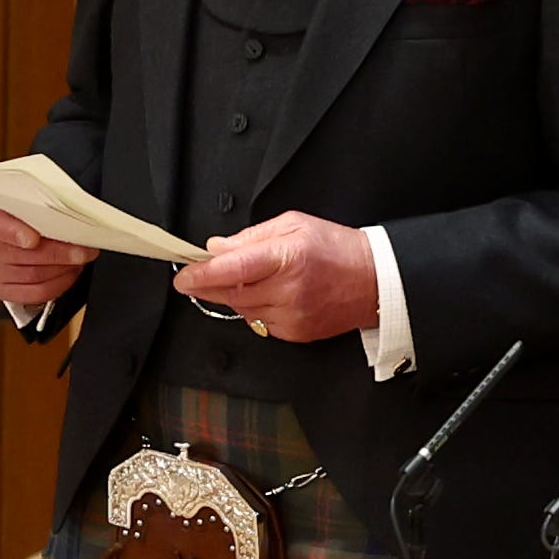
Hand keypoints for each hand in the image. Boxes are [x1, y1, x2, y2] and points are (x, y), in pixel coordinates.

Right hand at [0, 199, 93, 308]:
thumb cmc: (11, 209)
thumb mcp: (16, 194)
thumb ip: (33, 199)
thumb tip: (66, 206)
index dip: (12, 232)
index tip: (33, 238)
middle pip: (20, 254)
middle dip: (58, 252)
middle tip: (83, 248)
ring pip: (32, 275)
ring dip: (63, 268)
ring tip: (80, 257)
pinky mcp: (2, 289)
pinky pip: (34, 293)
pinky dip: (58, 284)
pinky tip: (70, 272)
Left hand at [172, 212, 378, 342]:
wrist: (375, 282)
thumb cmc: (338, 249)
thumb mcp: (295, 224)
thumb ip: (252, 236)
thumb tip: (217, 248)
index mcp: (288, 257)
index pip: (234, 269)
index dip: (203, 274)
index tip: (184, 274)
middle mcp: (289, 290)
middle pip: (231, 293)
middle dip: (207, 285)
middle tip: (192, 277)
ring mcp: (292, 316)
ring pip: (242, 309)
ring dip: (230, 296)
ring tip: (237, 280)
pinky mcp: (295, 333)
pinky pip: (258, 322)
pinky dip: (252, 308)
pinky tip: (264, 294)